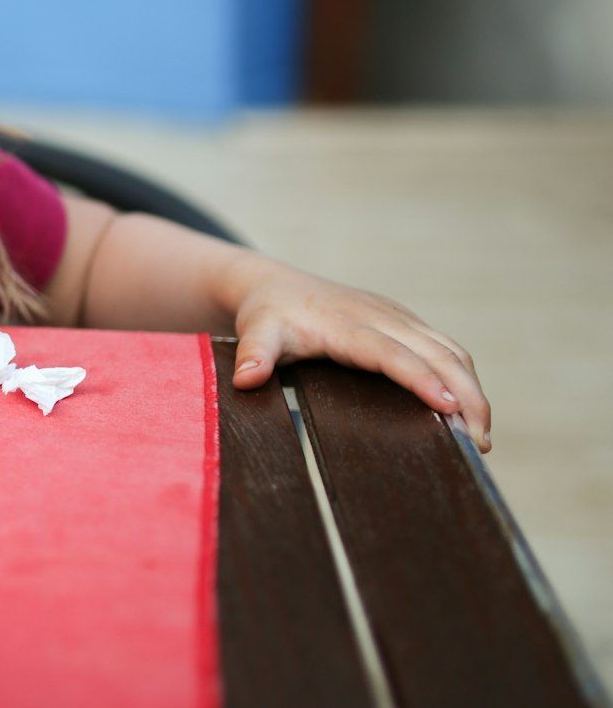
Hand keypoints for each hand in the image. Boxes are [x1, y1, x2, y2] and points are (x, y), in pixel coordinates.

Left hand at [230, 259, 490, 450]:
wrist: (275, 284)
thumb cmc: (267, 313)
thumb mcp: (255, 331)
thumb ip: (253, 355)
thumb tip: (246, 379)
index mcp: (348, 324)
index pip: (393, 354)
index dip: (422, 379)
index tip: (450, 407)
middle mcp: (382, 317)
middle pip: (438, 353)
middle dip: (466, 395)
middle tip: (480, 443)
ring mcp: (399, 318)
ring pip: (451, 350)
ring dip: (472, 389)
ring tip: (481, 436)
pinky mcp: (406, 322)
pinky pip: (446, 348)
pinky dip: (464, 377)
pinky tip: (468, 410)